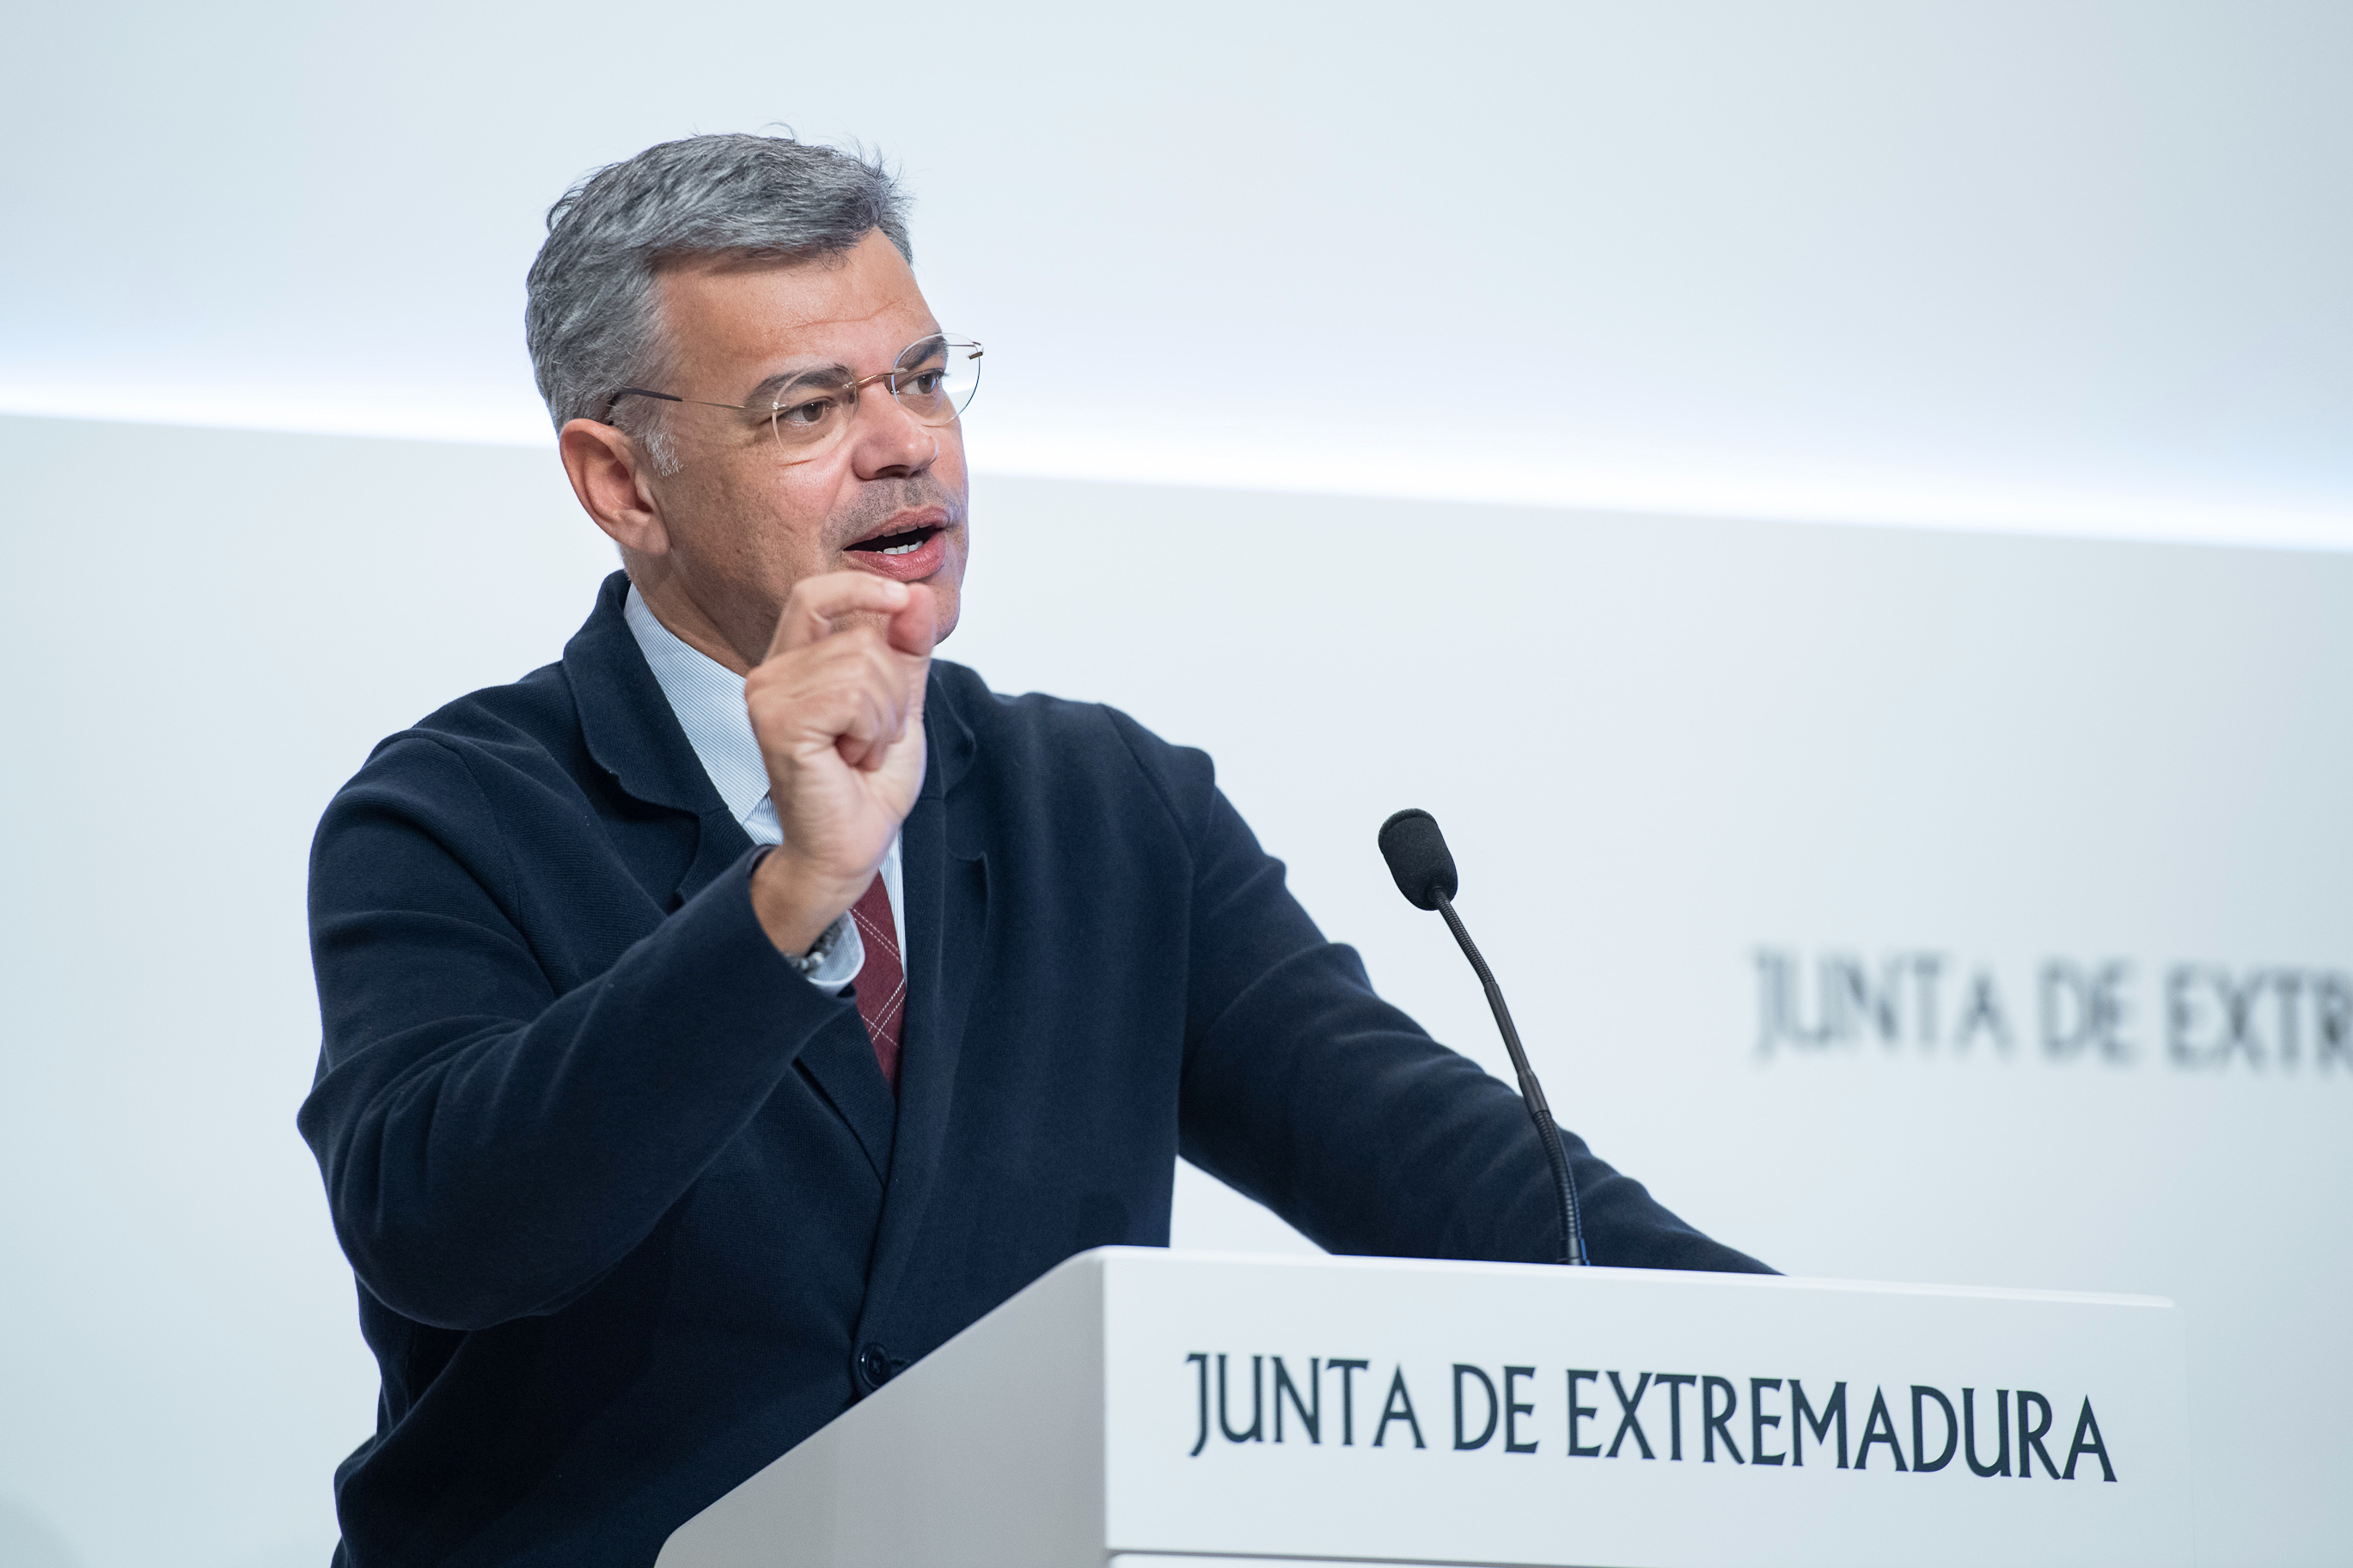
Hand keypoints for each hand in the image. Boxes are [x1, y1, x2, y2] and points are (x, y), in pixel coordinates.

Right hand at [743, 573, 934, 955]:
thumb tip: (917, 595)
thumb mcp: (899, 705)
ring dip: (883, 718)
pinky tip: (852, 760)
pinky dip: (872, 731)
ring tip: (860, 753)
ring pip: (863, 664)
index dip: (859, 586)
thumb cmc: (867, 787)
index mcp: (792, 665)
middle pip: (861, 635)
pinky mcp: (778, 723)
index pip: (813, 594)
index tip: (901, 597)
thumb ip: (907, 650)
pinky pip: (854, 696)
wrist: (850, 849)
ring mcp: (767, 697)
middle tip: (870, 740)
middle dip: (892, 691)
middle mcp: (769, 676)